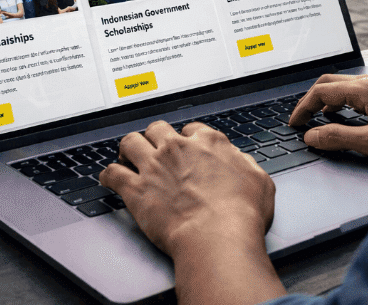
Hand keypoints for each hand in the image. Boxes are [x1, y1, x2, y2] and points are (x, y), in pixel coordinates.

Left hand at [100, 121, 274, 257]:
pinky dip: (108, 175)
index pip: (191, 129)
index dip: (187, 139)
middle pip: (157, 129)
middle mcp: (178, 148)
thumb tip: (239, 160)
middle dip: (155, 138)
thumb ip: (245, 164)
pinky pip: (112, 173)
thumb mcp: (260, 181)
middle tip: (155, 150)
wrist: (217, 237)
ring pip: (130, 142)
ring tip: (128, 157)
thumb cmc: (241, 214)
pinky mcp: (136, 190)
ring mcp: (154, 167)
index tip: (186, 148)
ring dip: (128, 149)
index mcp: (208, 143)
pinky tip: (108, 179)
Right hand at [289, 72, 367, 163]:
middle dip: (313, 100)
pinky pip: (362, 89)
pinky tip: (351, 116)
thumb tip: (312, 136)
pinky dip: (347, 100)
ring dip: (330, 99)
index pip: (322, 91)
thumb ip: (338, 138)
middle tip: (303, 119)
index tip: (295, 123)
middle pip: (332, 82)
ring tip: (322, 119)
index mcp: (366, 89)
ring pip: (348, 85)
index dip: (304, 107)